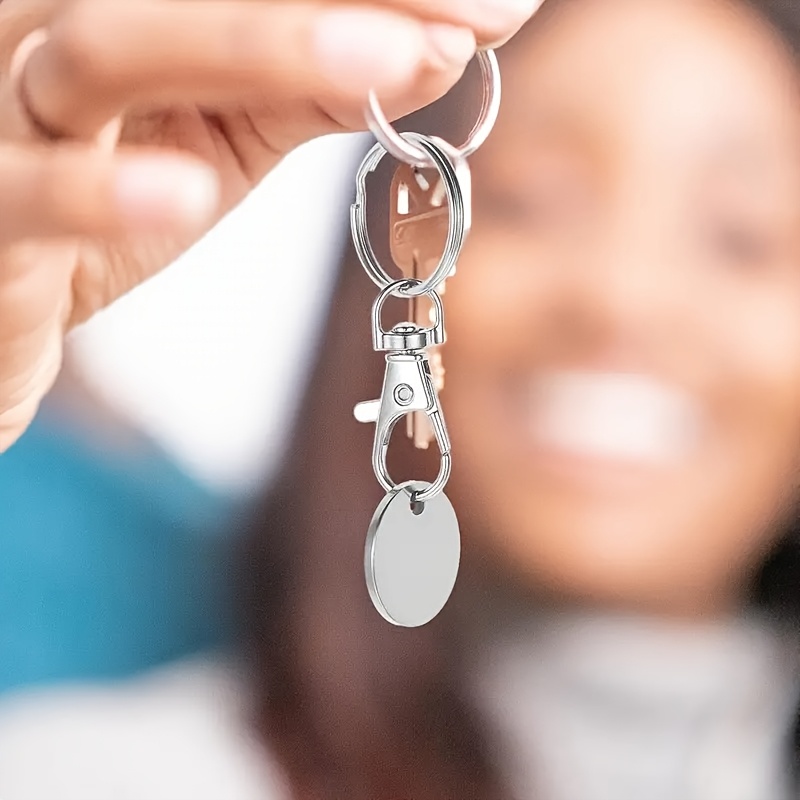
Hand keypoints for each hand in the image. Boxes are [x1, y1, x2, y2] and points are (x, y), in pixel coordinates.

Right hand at [0, 0, 540, 450]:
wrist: (3, 283)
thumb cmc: (107, 193)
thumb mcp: (222, 130)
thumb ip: (309, 85)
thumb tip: (438, 42)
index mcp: (122, 3)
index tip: (493, 0)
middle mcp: (48, 22)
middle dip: (340, 1)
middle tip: (477, 10)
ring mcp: (1, 106)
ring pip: (110, 49)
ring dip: (255, 44)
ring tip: (391, 58)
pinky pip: (34, 189)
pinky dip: (107, 191)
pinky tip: (190, 195)